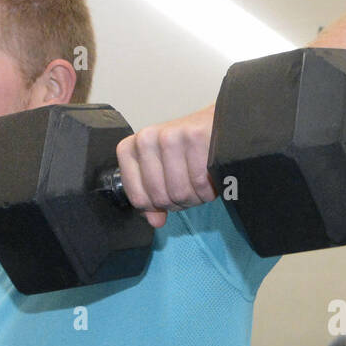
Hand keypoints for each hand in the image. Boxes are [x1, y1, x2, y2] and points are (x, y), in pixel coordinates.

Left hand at [115, 105, 218, 228]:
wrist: (214, 123)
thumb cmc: (186, 149)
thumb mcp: (162, 171)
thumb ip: (153, 198)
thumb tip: (155, 221)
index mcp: (131, 148)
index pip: (138, 198)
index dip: (157, 207)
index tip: (169, 196)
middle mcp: (146, 139)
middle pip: (161, 198)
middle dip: (180, 203)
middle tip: (190, 191)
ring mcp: (170, 136)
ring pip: (181, 193)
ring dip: (196, 197)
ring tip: (201, 184)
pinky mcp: (194, 137)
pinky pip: (201, 183)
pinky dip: (210, 189)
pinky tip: (211, 178)